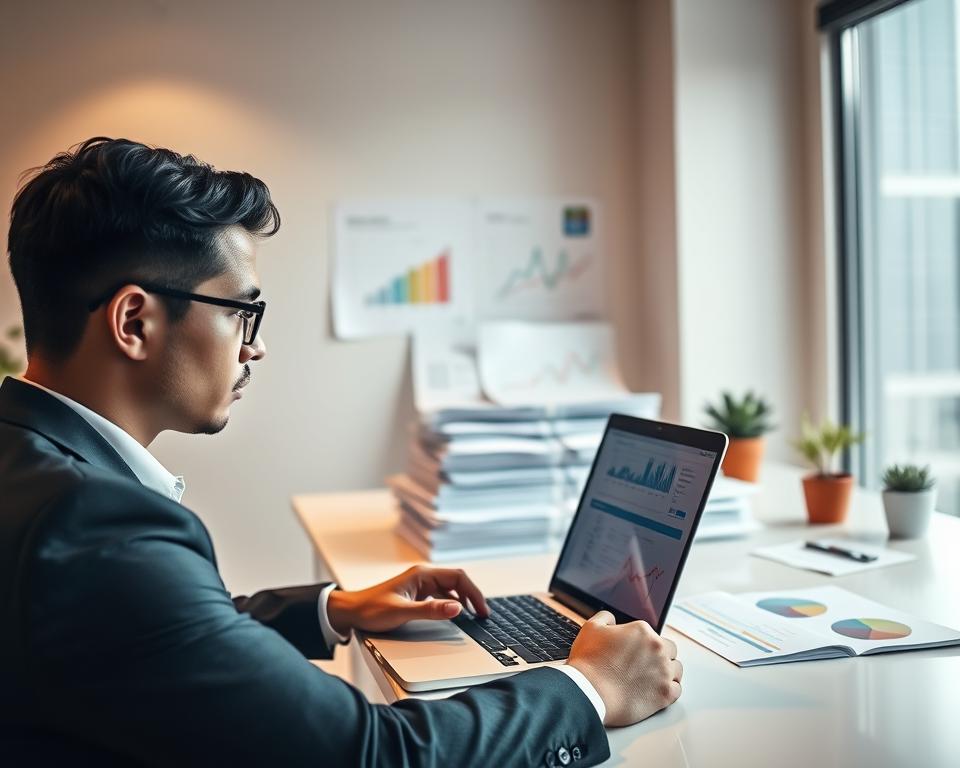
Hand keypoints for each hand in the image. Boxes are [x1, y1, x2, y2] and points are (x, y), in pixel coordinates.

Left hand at [326, 565, 489, 634]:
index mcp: (422, 574)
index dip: (474, 593)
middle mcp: (423, 576)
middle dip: (472, 596)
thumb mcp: (402, 612)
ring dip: (463, 599)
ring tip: (473, 616)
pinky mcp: (415, 594)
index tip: (482, 610)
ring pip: (449, 588)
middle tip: (482, 615)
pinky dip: (451, 603)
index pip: (458, 577)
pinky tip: (454, 614)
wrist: (350, 612)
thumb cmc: (371, 610)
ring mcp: (419, 585)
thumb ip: (430, 610)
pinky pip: (440, 595)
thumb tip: (457, 608)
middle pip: (456, 581)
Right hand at [567, 611, 682, 726]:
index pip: (653, 634)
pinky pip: (677, 689)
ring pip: (676, 668)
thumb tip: (612, 619)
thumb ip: (605, 617)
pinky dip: (669, 690)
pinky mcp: (665, 693)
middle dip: (659, 656)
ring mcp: (664, 671)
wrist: (590, 692)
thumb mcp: (591, 628)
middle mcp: (657, 648)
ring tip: (651, 678)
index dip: (642, 644)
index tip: (634, 653)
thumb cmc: (589, 663)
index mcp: (642, 631)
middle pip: (669, 649)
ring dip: (667, 671)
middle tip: (643, 665)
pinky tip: (656, 690)